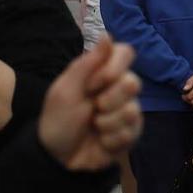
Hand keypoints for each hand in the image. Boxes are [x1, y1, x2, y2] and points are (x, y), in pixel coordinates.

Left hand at [38, 38, 141, 171]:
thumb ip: (87, 63)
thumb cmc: (58, 119)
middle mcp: (119, 88)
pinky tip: (101, 141)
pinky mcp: (132, 133)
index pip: (125, 53)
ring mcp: (128, 111)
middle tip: (94, 108)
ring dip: (107, 123)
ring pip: (133, 110)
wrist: (58, 158)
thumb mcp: (65, 90)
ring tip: (94, 127)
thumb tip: (108, 34)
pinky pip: (131, 132)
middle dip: (109, 100)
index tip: (94, 83)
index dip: (114, 67)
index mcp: (101, 72)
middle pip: (133, 82)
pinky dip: (110, 139)